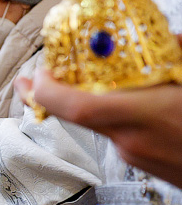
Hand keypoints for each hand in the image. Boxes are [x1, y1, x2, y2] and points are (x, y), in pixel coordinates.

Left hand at [15, 54, 181, 187]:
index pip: (73, 106)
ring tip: (107, 76)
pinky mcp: (144, 165)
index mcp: (142, 117)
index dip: (46, 89)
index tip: (37, 72)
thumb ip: (179, 55)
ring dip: (97, 100)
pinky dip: (120, 114)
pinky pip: (121, 133)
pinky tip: (140, 100)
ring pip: (101, 122)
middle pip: (79, 113)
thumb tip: (169, 39)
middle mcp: (130, 141)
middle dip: (60, 91)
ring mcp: (136, 157)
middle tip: (48, 70)